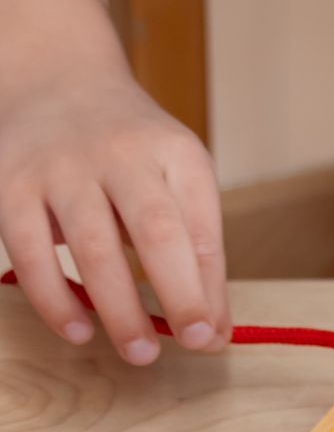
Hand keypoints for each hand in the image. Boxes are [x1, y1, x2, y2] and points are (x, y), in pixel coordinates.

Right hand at [0, 65, 227, 362]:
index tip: (214, 335)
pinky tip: (77, 330)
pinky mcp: (12, 188)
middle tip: (191, 342)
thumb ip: (195, 248)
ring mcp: (62, 169)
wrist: (54, 79)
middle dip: (179, 293)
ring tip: (140, 352)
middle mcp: (121, 155)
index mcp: (175, 154)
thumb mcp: (174, 175)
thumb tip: (215, 332)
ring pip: (94, 246)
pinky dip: (55, 299)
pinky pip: (31, 253)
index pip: (201, 227)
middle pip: (156, 231)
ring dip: (119, 308)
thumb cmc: (128, 148)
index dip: (210, 286)